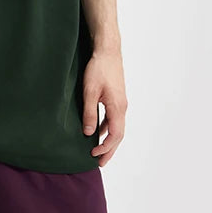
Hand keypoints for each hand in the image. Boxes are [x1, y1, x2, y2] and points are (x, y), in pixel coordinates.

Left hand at [82, 48, 127, 166]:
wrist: (108, 50)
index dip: (106, 148)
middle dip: (109, 150)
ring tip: (99, 150)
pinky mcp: (116, 97)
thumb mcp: (89, 91)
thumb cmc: (98, 68)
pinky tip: (97, 129)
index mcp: (118, 108)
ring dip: (108, 139)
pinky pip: (113, 117)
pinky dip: (107, 127)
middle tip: (100, 162)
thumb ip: (90, 113)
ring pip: (116, 126)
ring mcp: (120, 102)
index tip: (94, 156)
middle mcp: (122, 107)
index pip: (115, 135)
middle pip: (118, 134)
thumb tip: (89, 133)